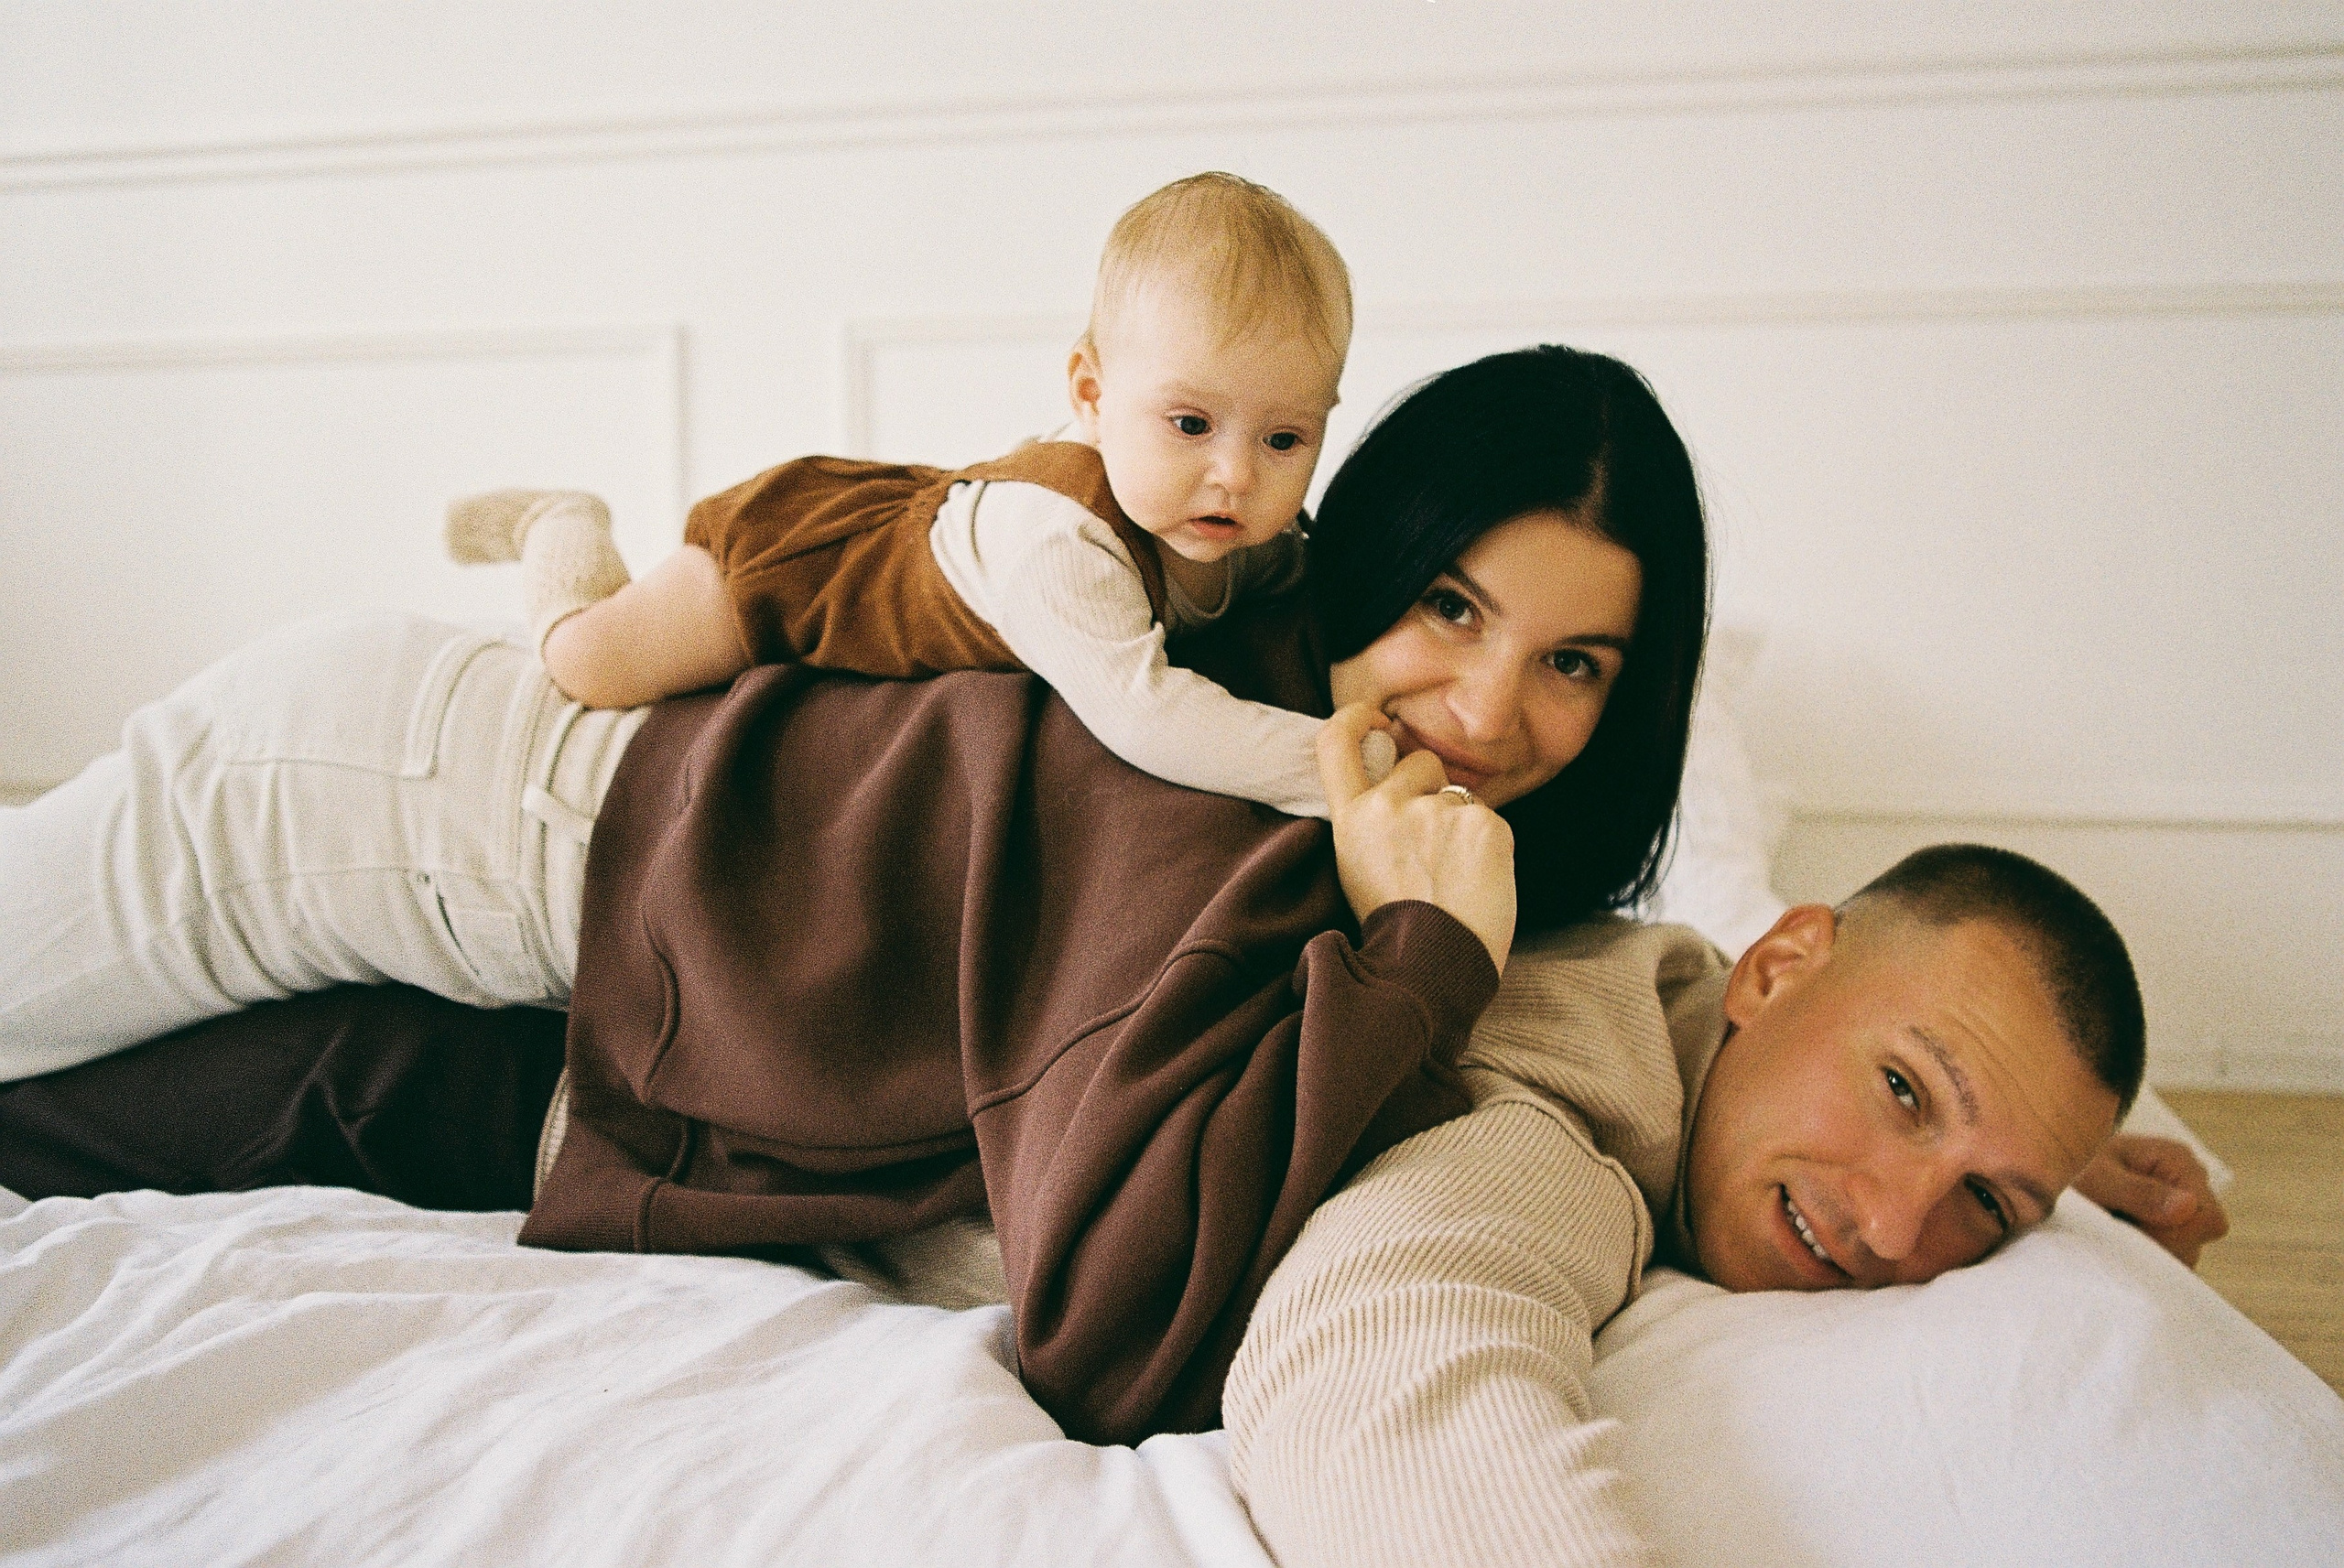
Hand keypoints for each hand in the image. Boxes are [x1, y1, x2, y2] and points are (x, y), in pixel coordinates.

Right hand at [1316, 702, 1516, 974]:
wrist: (1431, 970)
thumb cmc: (1398, 928)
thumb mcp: (1360, 866)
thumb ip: (1375, 820)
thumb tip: (1403, 782)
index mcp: (1351, 818)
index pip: (1335, 741)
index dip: (1355, 718)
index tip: (1375, 719)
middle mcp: (1389, 805)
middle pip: (1419, 761)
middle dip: (1432, 787)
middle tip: (1434, 845)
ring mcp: (1438, 812)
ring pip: (1459, 794)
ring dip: (1461, 824)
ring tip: (1455, 875)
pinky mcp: (1484, 824)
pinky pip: (1490, 819)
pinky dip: (1489, 846)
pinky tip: (1478, 880)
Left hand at [2074, 1133, 2230, 1267]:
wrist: (2047, 1172)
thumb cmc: (2070, 1169)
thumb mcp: (2096, 1179)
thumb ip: (2138, 1193)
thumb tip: (2187, 1206)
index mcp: (2179, 1161)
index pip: (2209, 1218)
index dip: (2177, 1234)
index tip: (2134, 1228)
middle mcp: (2188, 1181)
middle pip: (2198, 1238)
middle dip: (2158, 1242)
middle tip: (2115, 1226)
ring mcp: (2179, 1204)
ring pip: (2186, 1250)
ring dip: (2147, 1247)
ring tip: (2113, 1226)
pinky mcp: (2166, 1223)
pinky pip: (2170, 1254)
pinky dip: (2143, 1253)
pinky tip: (2118, 1235)